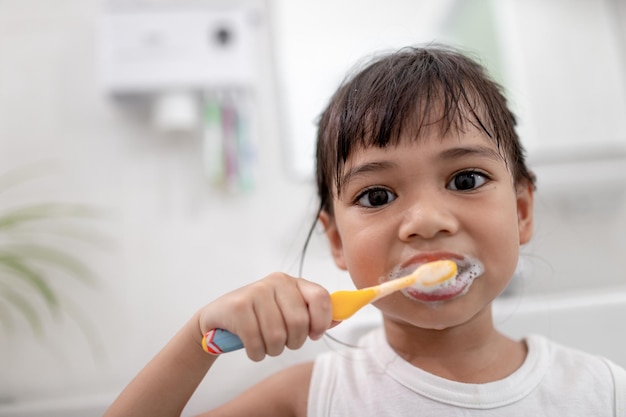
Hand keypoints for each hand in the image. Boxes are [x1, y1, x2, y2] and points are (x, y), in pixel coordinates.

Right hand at [197, 272, 331, 360]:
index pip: (321, 298)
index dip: (322, 321)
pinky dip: (256, 353)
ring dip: (272, 350)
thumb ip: (314, 315)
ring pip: (278, 336)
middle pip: (299, 323)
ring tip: (264, 343)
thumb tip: (342, 317)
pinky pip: (257, 343)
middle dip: (293, 342)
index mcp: (293, 282)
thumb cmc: (259, 317)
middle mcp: (276, 282)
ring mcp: (256, 292)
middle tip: (282, 341)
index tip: (314, 334)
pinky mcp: (237, 307)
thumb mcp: (287, 311)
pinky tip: (251, 347)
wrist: (219, 318)